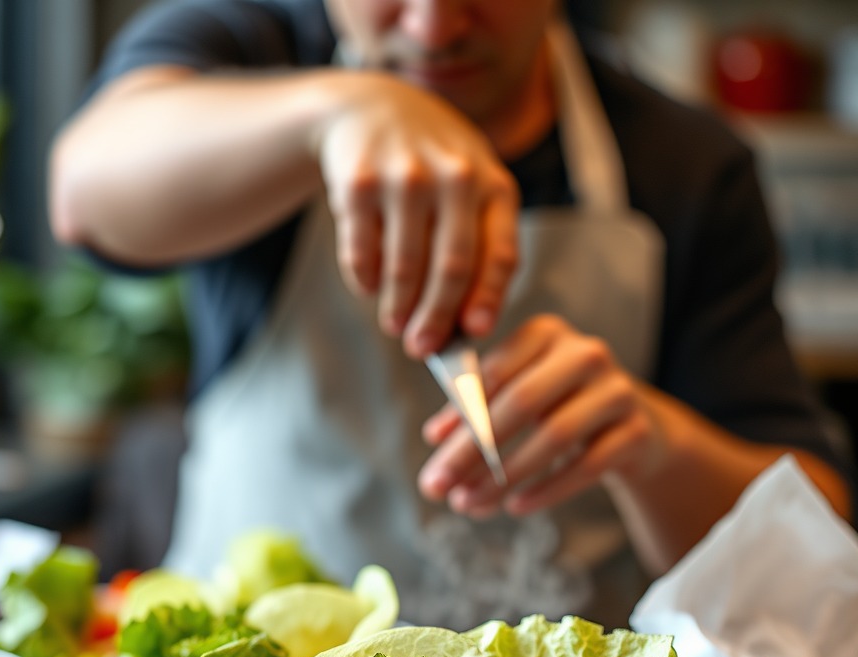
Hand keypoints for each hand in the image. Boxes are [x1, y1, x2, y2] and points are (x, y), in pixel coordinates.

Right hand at [316, 72, 518, 355]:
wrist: (373, 108)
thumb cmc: (433, 168)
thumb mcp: (471, 190)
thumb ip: (476, 246)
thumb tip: (463, 326)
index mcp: (493, 184)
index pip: (498, 254)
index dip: (487, 300)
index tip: (474, 334)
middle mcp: (455, 175)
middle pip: (451, 268)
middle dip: (435, 318)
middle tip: (421, 348)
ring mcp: (405, 176)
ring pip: (404, 266)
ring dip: (397, 307)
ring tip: (394, 325)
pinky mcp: (359, 183)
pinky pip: (362, 253)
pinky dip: (365, 280)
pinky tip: (370, 285)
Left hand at [417, 315, 666, 515]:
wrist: (634, 431)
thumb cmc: (559, 409)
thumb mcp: (518, 399)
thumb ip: (475, 411)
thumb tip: (435, 437)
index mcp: (546, 334)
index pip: (495, 372)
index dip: (460, 411)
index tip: (431, 448)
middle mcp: (584, 353)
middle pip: (519, 403)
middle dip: (471, 450)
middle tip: (436, 487)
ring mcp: (617, 391)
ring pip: (553, 436)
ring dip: (503, 476)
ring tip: (468, 504)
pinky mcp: (636, 432)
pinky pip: (585, 466)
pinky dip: (546, 490)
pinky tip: (514, 506)